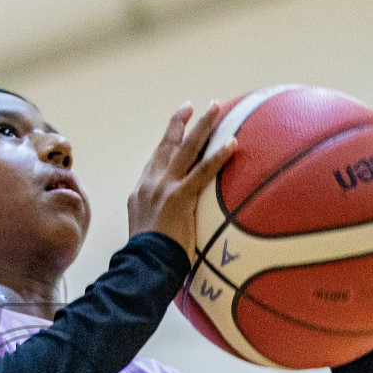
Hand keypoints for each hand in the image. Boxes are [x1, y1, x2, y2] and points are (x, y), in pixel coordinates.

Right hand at [127, 102, 236, 254]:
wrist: (142, 265)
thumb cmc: (147, 258)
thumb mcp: (147, 232)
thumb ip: (159, 219)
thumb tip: (174, 223)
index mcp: (140, 192)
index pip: (155, 161)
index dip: (167, 143)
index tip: (175, 130)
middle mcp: (149, 184)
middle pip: (167, 146)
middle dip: (180, 123)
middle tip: (191, 106)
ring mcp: (163, 188)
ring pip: (186, 149)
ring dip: (202, 126)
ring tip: (214, 107)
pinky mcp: (179, 197)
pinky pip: (203, 171)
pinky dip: (218, 156)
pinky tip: (232, 143)